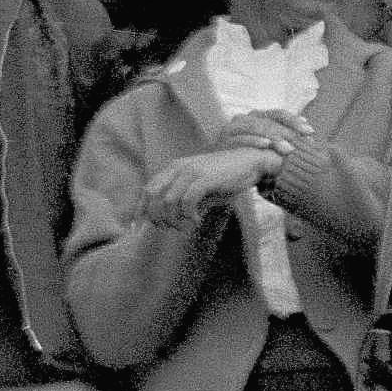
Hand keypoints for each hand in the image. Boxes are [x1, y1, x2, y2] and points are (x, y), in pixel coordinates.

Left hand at [142, 147, 276, 228]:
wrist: (251, 162)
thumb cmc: (225, 178)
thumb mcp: (199, 188)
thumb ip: (182, 200)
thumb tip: (166, 220)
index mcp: (173, 168)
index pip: (147, 190)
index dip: (141, 210)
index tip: (139, 227)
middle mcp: (178, 168)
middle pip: (153, 197)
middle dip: (156, 217)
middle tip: (169, 228)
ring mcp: (191, 172)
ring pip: (168, 201)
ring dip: (174, 219)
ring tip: (186, 226)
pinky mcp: (204, 179)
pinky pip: (187, 201)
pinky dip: (188, 215)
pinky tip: (197, 220)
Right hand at [212, 108, 310, 160]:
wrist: (219, 171)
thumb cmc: (249, 158)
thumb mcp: (269, 147)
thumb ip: (285, 139)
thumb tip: (310, 136)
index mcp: (257, 117)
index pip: (278, 114)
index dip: (294, 121)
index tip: (310, 132)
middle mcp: (244, 119)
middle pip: (268, 120)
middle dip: (286, 132)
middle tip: (301, 142)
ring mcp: (232, 129)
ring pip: (255, 127)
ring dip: (273, 137)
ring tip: (287, 148)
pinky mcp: (223, 141)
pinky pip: (239, 139)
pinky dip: (253, 141)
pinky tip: (266, 145)